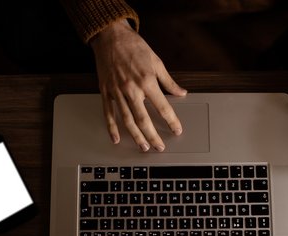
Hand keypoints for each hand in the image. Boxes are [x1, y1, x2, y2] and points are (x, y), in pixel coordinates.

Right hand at [90, 20, 186, 151]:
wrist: (110, 36)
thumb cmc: (134, 46)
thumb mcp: (156, 62)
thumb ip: (169, 81)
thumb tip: (181, 93)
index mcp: (147, 81)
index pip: (163, 107)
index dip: (171, 121)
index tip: (177, 130)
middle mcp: (132, 89)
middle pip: (144, 119)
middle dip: (153, 136)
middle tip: (160, 147)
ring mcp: (117, 92)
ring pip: (127, 120)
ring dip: (136, 136)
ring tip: (144, 147)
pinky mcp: (106, 92)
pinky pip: (109, 114)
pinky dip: (112, 128)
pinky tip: (117, 139)